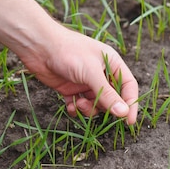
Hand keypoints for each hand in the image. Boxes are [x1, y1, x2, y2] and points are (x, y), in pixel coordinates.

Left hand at [24, 28, 138, 123]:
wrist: (39, 47)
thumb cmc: (68, 52)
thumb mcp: (91, 72)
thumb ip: (107, 94)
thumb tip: (123, 113)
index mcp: (112, 63)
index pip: (128, 86)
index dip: (130, 104)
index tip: (129, 122)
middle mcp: (100, 73)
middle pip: (112, 98)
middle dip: (104, 107)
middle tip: (94, 108)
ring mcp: (85, 82)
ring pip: (95, 104)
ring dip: (88, 108)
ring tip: (78, 103)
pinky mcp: (70, 89)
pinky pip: (79, 105)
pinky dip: (75, 109)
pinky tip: (69, 106)